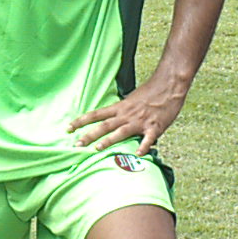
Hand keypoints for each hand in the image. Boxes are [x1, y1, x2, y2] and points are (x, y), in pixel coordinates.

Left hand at [67, 71, 187, 153]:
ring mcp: (140, 121)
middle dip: (89, 135)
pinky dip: (143, 146)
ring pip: (121, 132)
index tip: (68, 128)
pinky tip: (138, 154)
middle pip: (104, 125)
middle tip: (76, 144)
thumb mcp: (132, 100)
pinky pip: (148, 138)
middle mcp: (127, 114)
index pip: (96, 114)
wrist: (169, 84)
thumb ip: (122, 112)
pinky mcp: (155, 126)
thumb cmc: (151, 93)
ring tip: (96, 149)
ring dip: (108, 140)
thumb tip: (113, 121)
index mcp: (120, 107)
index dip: (81, 121)